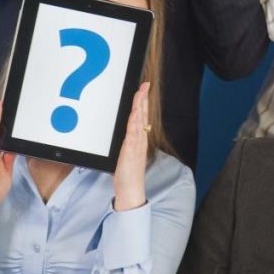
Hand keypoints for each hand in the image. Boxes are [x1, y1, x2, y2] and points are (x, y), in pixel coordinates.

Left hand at [113, 82, 149, 211]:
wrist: (131, 188)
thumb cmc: (128, 173)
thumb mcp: (128, 154)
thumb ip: (129, 142)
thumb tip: (129, 132)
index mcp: (139, 138)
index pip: (142, 116)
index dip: (143, 101)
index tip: (144, 89)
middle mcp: (140, 139)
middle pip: (142, 114)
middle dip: (143, 98)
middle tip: (145, 85)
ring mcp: (136, 144)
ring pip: (139, 121)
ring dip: (140, 106)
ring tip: (141, 94)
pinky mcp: (130, 150)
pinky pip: (133, 133)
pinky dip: (135, 122)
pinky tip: (136, 114)